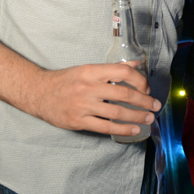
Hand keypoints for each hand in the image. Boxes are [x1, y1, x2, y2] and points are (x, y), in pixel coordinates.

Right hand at [33, 62, 160, 136]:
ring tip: (148, 118)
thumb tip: (137, 63)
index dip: (140, 80)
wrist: (38, 93)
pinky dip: (122, 129)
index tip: (147, 87)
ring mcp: (83, 105)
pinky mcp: (78, 121)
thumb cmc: (65, 80)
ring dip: (136, 116)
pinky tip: (134, 129)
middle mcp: (88, 87)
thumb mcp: (88, 68)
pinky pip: (105, 127)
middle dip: (144, 101)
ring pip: (117, 112)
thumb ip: (113, 68)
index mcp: (92, 71)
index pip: (123, 72)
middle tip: (155, 106)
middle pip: (124, 93)